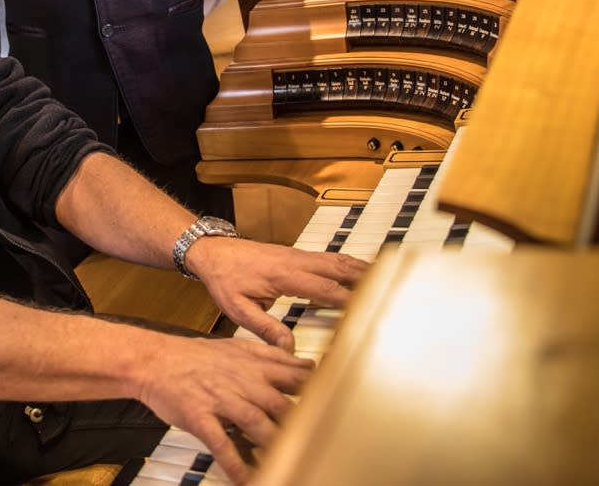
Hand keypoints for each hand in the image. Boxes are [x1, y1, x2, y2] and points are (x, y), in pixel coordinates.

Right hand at [138, 333, 312, 484]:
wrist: (155, 360)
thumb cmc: (195, 357)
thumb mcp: (236, 348)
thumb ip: (270, 357)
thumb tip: (303, 363)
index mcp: (252, 364)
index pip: (293, 374)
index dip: (316, 389)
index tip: (334, 403)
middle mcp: (241, 380)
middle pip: (279, 403)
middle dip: (300, 423)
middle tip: (317, 441)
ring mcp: (220, 398)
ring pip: (256, 423)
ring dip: (274, 444)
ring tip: (289, 463)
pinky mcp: (200, 416)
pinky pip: (221, 443)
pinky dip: (235, 464)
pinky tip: (246, 480)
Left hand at [186, 238, 367, 351]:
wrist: (213, 252)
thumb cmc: (224, 279)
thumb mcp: (238, 309)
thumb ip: (265, 328)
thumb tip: (288, 347)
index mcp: (282, 276)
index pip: (322, 288)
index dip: (345, 298)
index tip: (363, 308)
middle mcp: (294, 261)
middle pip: (336, 268)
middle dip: (361, 278)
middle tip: (385, 288)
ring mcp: (297, 255)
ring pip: (335, 259)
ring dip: (358, 267)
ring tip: (381, 276)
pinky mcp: (296, 254)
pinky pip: (327, 257)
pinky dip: (346, 262)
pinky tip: (356, 269)